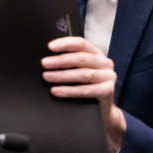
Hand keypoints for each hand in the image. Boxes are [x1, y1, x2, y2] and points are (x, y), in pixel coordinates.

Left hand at [42, 37, 126, 152]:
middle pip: (81, 58)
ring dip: (62, 75)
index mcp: (96, 53)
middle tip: (44, 63)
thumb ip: (67, 61)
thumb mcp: (77, 70)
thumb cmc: (84, 85)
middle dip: (60, 61)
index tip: (49, 47)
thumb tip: (45, 58)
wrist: (101, 108)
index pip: (80, 43)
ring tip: (46, 77)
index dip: (65, 44)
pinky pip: (85, 90)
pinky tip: (55, 91)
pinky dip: (68, 91)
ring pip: (82, 74)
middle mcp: (104, 63)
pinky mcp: (108, 91)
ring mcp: (108, 76)